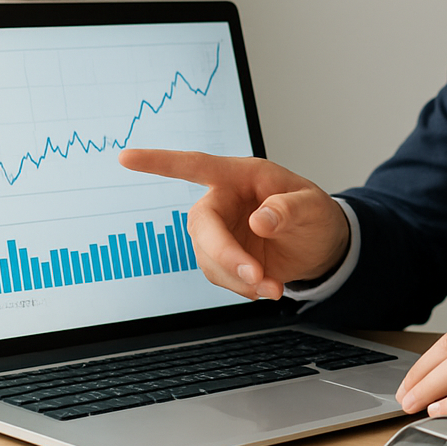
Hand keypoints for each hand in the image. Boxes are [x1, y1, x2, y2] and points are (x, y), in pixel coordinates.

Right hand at [116, 150, 348, 299]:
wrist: (321, 247)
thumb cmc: (315, 215)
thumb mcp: (313, 207)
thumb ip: (289, 209)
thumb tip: (260, 220)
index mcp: (241, 176)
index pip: (196, 165)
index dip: (160, 162)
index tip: (126, 158)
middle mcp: (223, 200)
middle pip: (201, 225)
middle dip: (224, 254)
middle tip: (257, 276)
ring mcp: (219, 230)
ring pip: (208, 257)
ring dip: (238, 278)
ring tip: (273, 287)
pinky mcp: (221, 256)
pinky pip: (218, 275)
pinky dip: (241, 287)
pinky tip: (266, 287)